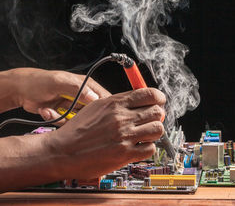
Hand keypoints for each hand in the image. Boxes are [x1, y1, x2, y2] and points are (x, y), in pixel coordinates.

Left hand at [11, 68, 110, 124]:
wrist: (20, 90)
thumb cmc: (38, 81)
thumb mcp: (59, 82)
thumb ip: (78, 89)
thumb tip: (96, 98)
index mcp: (88, 85)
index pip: (105, 99)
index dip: (102, 109)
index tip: (92, 116)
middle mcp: (84, 96)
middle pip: (94, 113)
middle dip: (80, 118)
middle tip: (65, 114)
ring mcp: (74, 106)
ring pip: (80, 121)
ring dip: (63, 119)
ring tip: (50, 110)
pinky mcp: (66, 114)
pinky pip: (68, 124)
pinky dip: (55, 120)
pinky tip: (46, 110)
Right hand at [50, 88, 164, 178]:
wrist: (61, 152)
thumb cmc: (78, 130)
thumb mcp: (97, 107)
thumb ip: (119, 102)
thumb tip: (140, 100)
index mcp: (115, 103)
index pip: (150, 94)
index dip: (159, 98)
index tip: (159, 102)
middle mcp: (122, 118)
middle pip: (157, 112)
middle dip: (156, 116)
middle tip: (150, 121)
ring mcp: (124, 136)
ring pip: (158, 129)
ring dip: (154, 132)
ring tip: (144, 134)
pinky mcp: (124, 154)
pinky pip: (150, 149)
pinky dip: (147, 148)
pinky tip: (138, 147)